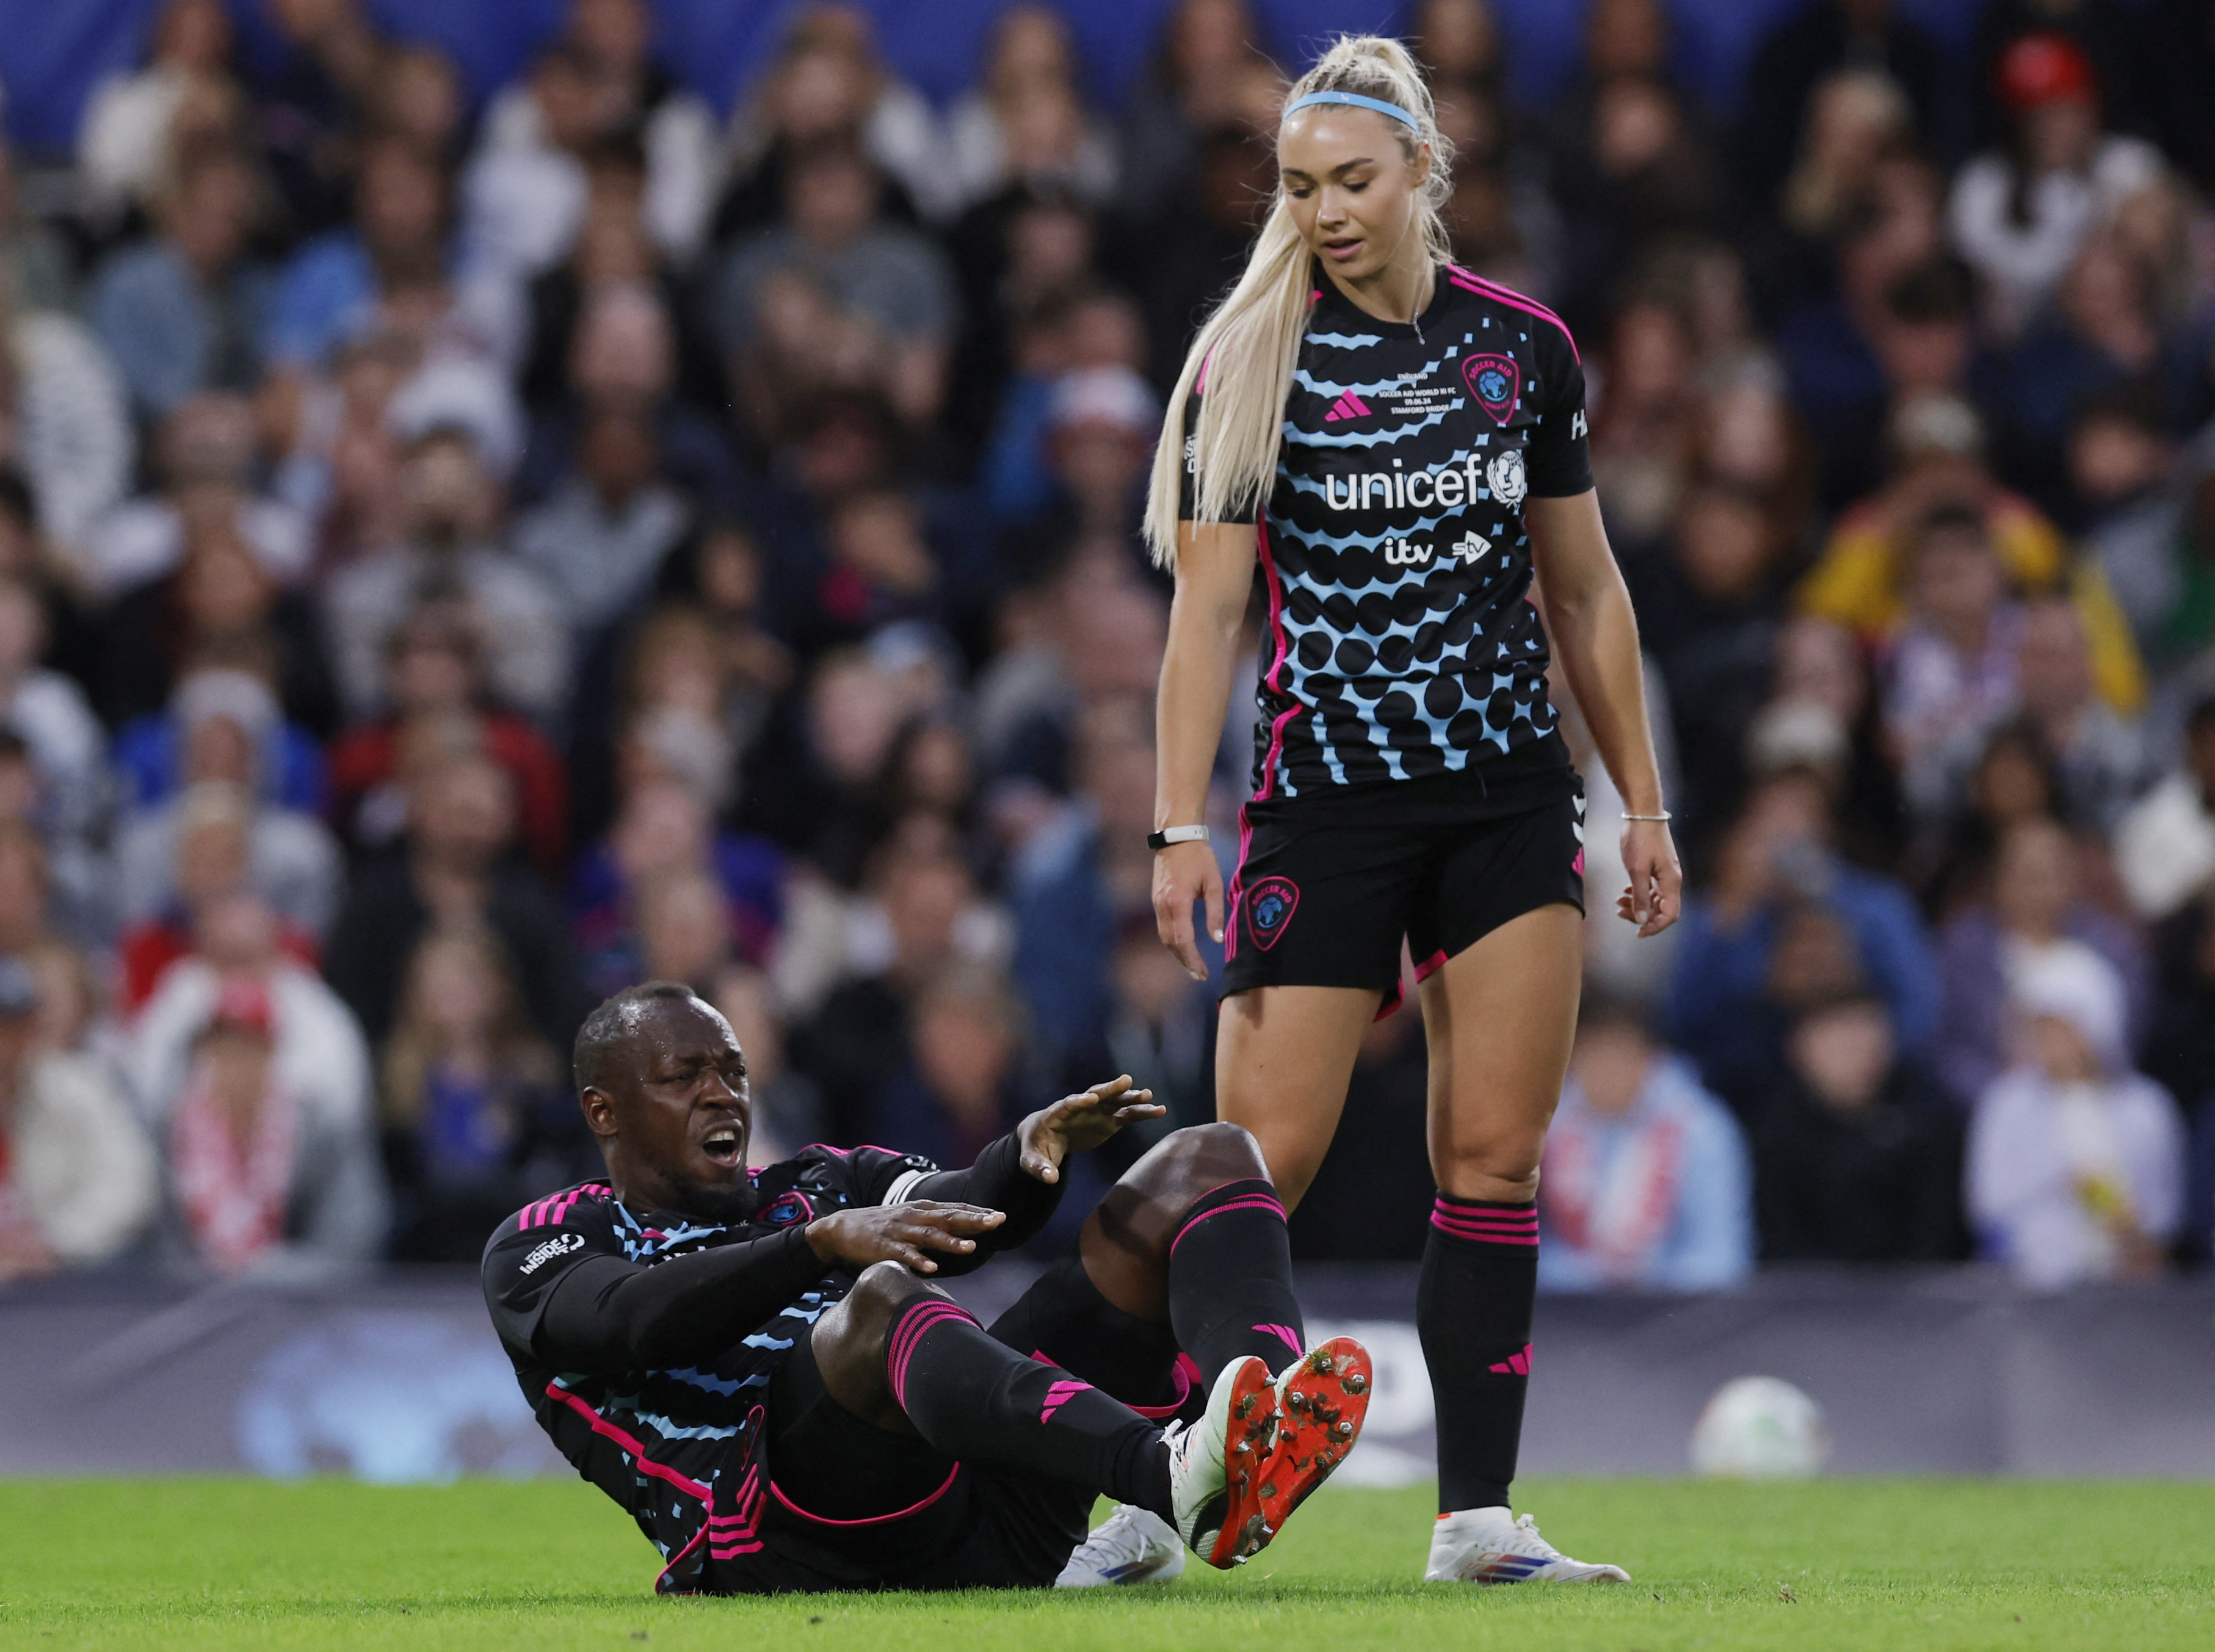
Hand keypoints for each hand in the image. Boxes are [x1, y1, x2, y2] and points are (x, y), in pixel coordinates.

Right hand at [804, 1201, 1004, 1274]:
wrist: (840, 1228)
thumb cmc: (881, 1226)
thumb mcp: (909, 1218)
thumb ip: (933, 1224)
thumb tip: (964, 1232)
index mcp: (922, 1209)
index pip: (955, 1208)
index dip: (977, 1211)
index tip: (1000, 1215)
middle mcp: (914, 1216)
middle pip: (948, 1217)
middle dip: (974, 1220)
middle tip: (997, 1221)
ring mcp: (899, 1231)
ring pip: (929, 1235)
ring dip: (951, 1242)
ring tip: (972, 1247)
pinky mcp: (884, 1247)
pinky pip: (903, 1255)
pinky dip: (918, 1260)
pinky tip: (932, 1268)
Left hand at [1017, 1075, 1166, 1184]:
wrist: (1045, 1136)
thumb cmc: (1036, 1147)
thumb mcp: (1031, 1160)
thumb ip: (1039, 1168)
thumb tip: (1050, 1179)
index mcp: (1057, 1114)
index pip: (1068, 1104)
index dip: (1078, 1101)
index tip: (1090, 1098)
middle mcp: (1079, 1107)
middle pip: (1095, 1095)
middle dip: (1109, 1089)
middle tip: (1126, 1081)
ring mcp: (1095, 1112)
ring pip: (1114, 1102)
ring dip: (1130, 1097)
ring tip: (1149, 1095)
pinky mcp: (1107, 1121)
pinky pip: (1126, 1115)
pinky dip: (1141, 1113)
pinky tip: (1159, 1110)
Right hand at [1153, 839, 1223, 981]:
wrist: (1176, 838)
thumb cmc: (1199, 858)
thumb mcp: (1213, 883)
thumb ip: (1215, 912)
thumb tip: (1217, 939)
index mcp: (1178, 902)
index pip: (1184, 940)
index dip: (1193, 960)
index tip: (1203, 973)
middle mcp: (1163, 906)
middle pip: (1171, 943)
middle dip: (1185, 962)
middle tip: (1200, 976)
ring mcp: (1157, 903)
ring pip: (1164, 937)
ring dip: (1178, 954)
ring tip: (1192, 966)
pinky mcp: (1156, 900)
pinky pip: (1162, 927)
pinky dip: (1172, 941)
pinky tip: (1183, 947)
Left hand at [1615, 817, 1682, 937]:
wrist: (1643, 813)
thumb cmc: (1640, 839)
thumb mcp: (1637, 870)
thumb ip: (1640, 896)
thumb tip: (1642, 920)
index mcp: (1671, 882)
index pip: (1670, 915)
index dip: (1655, 926)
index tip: (1638, 932)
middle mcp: (1671, 880)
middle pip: (1660, 908)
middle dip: (1641, 915)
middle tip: (1620, 912)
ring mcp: (1664, 873)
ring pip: (1653, 898)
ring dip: (1637, 904)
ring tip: (1618, 902)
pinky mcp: (1657, 867)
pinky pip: (1650, 888)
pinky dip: (1638, 893)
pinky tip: (1625, 892)